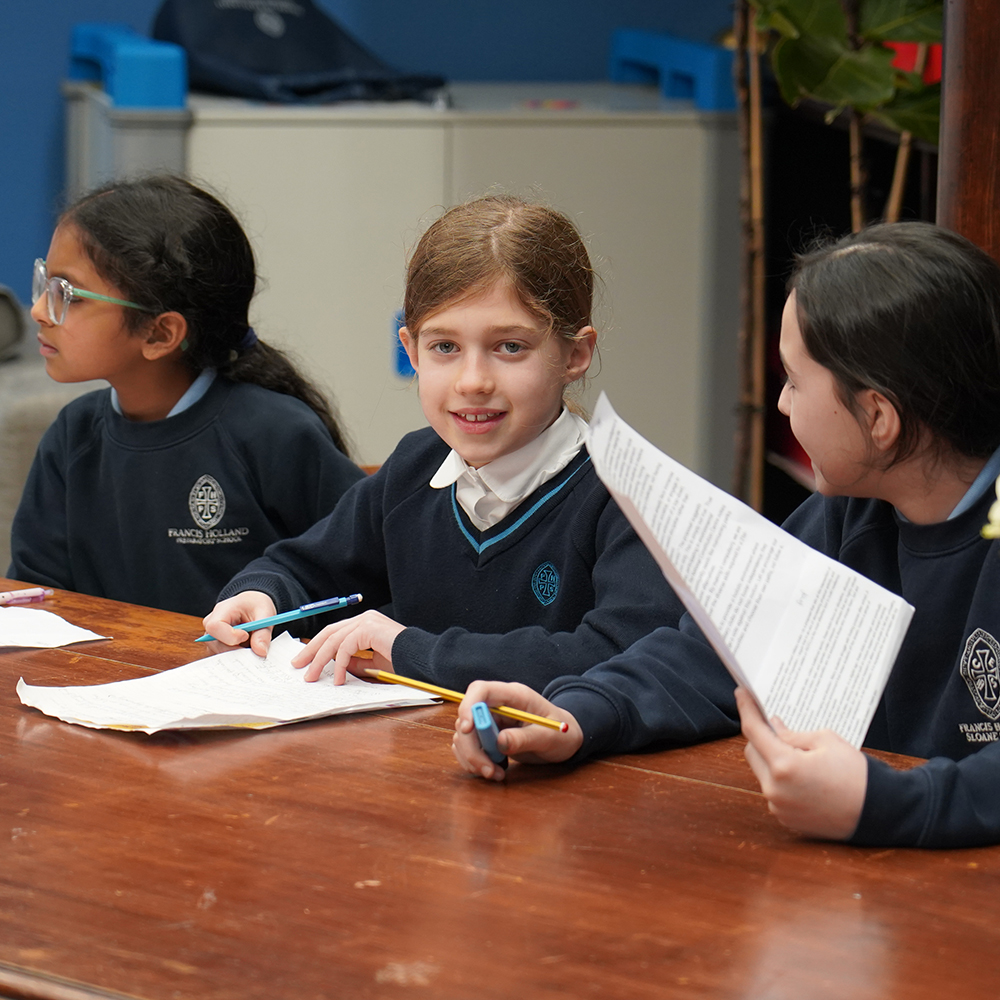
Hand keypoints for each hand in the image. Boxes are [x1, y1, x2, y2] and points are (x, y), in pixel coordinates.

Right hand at [201, 591, 276, 656]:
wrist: (252, 606)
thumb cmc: (256, 606)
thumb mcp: (265, 613)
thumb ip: (263, 633)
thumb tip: (260, 652)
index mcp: (222, 610)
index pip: (215, 627)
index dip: (230, 636)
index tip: (246, 636)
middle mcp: (211, 624)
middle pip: (216, 644)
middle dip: (237, 649)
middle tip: (254, 645)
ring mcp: (212, 637)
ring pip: (220, 653)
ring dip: (238, 653)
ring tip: (250, 642)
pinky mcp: (216, 647)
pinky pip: (223, 658)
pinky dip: (237, 656)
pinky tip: (246, 647)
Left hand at [291, 610, 405, 683]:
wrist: (422, 659)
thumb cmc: (403, 662)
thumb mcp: (373, 663)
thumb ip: (356, 661)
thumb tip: (338, 667)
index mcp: (366, 623)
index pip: (335, 632)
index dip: (318, 646)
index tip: (305, 660)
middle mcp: (365, 618)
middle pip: (329, 633)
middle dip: (312, 650)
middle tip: (298, 666)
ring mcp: (367, 621)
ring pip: (334, 640)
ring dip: (320, 660)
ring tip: (312, 676)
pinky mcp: (369, 628)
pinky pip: (346, 647)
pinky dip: (340, 664)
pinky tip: (339, 679)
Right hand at [452, 681, 582, 781]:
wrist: (565, 741)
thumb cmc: (561, 733)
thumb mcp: (549, 737)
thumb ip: (525, 738)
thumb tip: (500, 742)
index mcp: (513, 695)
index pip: (481, 690)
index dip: (469, 707)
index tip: (467, 730)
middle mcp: (497, 706)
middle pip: (467, 718)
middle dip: (471, 746)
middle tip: (487, 769)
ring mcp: (490, 721)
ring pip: (464, 736)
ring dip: (473, 758)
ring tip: (495, 774)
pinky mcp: (487, 738)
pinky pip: (468, 748)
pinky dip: (474, 762)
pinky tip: (494, 771)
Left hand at [736, 686, 866, 839]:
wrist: (880, 813)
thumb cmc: (857, 775)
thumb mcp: (826, 741)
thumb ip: (792, 734)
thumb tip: (773, 727)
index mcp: (784, 766)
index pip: (753, 731)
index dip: (746, 709)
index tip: (742, 695)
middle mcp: (775, 789)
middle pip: (752, 752)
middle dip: (761, 737)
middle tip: (777, 726)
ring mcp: (779, 807)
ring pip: (762, 772)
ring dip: (771, 759)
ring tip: (796, 752)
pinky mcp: (786, 819)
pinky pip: (773, 791)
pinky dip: (780, 779)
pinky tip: (801, 774)